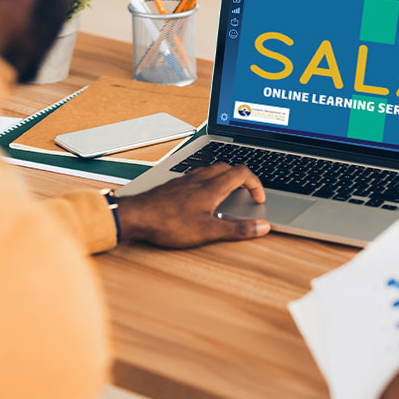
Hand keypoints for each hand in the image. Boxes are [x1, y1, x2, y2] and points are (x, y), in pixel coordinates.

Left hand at [116, 163, 270, 247]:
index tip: (258, 199)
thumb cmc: (168, 223)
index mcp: (212, 187)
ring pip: (211, 169)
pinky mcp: (174, 185)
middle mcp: (199, 179)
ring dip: (224, 177)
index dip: (256, 184)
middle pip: (228, 167)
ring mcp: (185, 180)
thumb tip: (262, 227)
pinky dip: (207, 181)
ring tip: (228, 192)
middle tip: (247, 193)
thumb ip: (237, 229)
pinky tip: (201, 196)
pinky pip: (196, 176)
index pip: (242, 174)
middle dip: (242, 178)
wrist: (136, 216)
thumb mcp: (208, 231)